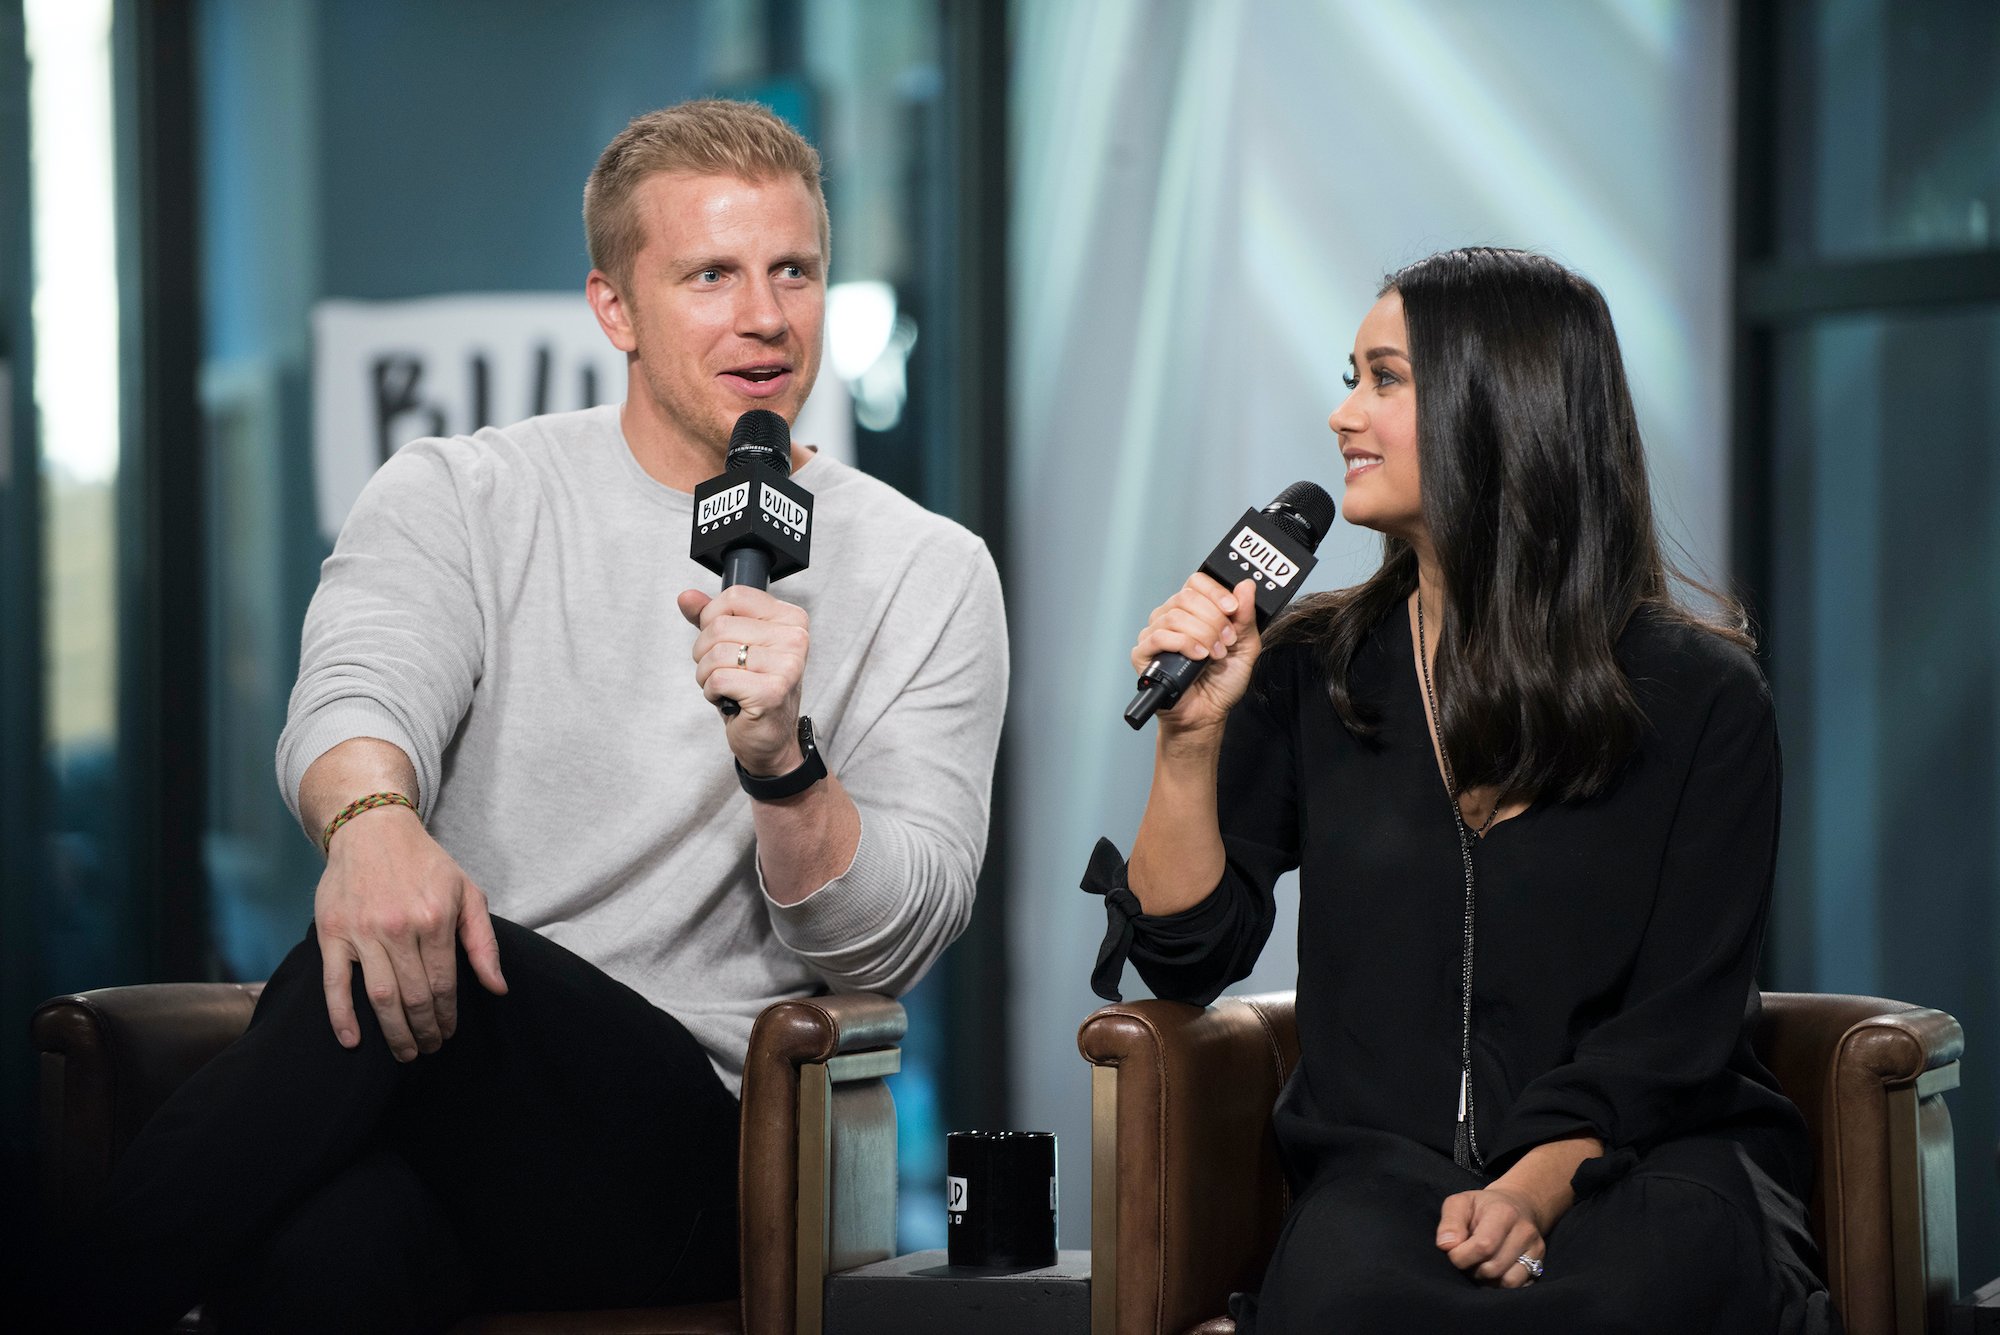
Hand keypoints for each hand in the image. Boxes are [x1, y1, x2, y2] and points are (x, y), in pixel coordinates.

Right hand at [314, 804, 507, 1061]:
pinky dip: (341, 1016)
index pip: (444, 984)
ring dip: (394, 1032)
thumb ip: (483, 942)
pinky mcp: (331, 933)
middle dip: (425, 1030)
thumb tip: (498, 987)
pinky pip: (335, 983)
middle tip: (429, 1049)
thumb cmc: (425, 863)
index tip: (449, 1032)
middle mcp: (399, 928)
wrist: (372, 828)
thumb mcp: (467, 892)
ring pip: (380, 997)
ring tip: (405, 1052)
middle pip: (414, 997)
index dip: (448, 1015)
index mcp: (435, 919)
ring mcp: (362, 932)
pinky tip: (353, 1042)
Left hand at [678, 585, 810, 774]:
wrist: (770, 738)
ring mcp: (787, 666)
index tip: (723, 641)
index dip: (713, 618)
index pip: (735, 595)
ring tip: (726, 686)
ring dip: (707, 675)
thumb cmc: (754, 689)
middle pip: (720, 625)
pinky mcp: (772, 692)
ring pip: (716, 652)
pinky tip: (729, 699)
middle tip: (723, 670)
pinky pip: (718, 679)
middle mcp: (795, 639)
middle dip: (705, 652)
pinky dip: (712, 692)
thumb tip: (686, 597)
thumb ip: (710, 617)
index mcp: (791, 619)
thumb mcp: (733, 645)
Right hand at [1130, 575, 1260, 738]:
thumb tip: (1246, 586)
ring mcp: (1155, 635)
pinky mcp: (1143, 654)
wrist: (1208, 713)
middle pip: (1186, 597)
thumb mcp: (1245, 646)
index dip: (1215, 592)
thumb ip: (1246, 616)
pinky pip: (1158, 636)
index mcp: (1193, 611)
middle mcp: (1171, 618)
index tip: (1232, 609)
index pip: (1196, 582)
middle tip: (1226, 641)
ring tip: (1214, 654)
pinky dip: (1183, 644)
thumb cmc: (1222, 682)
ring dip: (1202, 634)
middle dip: (1214, 619)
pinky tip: (1198, 656)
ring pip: (1175, 616)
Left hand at [1435, 1187, 1545, 1288]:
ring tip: (1480, 1265)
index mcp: (1504, 1213)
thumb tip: (1446, 1246)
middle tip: (1467, 1259)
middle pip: (1493, 1268)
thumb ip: (1449, 1222)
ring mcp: (1536, 1250)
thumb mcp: (1460, 1204)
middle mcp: (1524, 1231)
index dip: (1461, 1256)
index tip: (1452, 1252)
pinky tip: (1493, 1272)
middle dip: (1472, 1269)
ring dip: (1487, 1280)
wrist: (1516, 1205)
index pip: (1483, 1246)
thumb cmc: (1481, 1207)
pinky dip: (1501, 1285)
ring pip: (1508, 1282)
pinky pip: (1519, 1287)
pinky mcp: (1540, 1264)